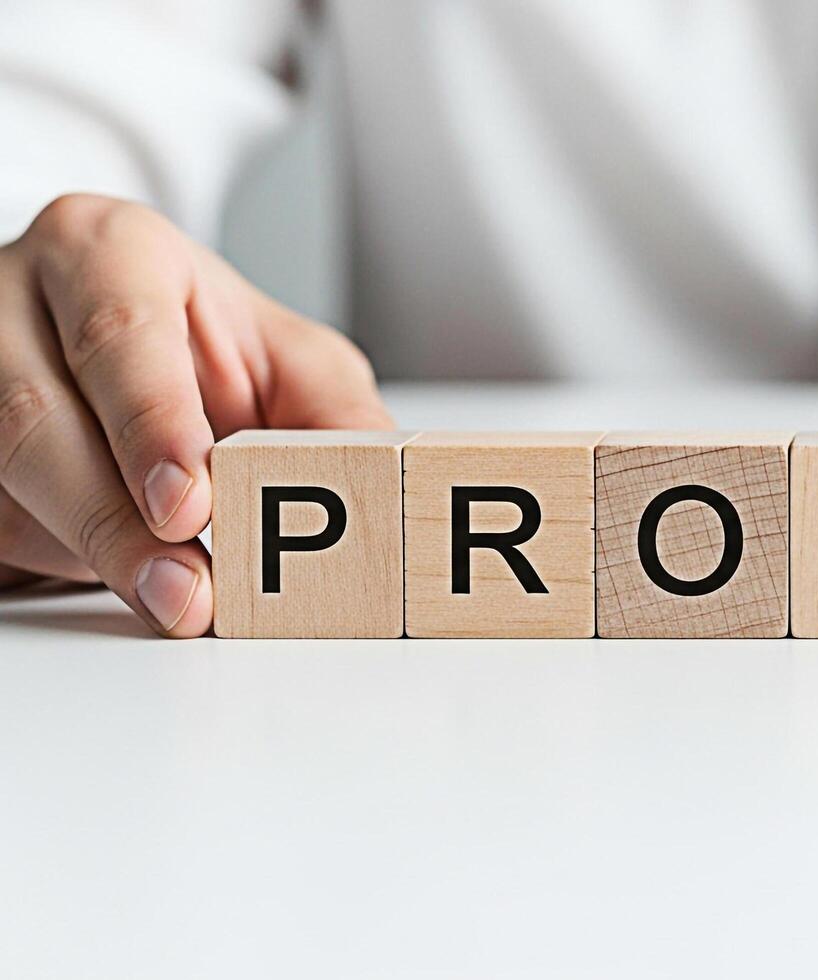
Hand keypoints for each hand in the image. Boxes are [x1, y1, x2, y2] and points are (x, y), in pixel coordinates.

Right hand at [0, 195, 389, 635]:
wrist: (124, 344)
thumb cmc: (210, 350)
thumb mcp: (295, 361)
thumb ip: (338, 417)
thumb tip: (379, 487)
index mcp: (108, 250)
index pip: (119, 333)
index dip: (151, 425)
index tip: (190, 503)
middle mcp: (18, 297)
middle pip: (37, 415)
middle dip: (114, 519)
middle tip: (184, 587)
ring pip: (4, 476)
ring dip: (87, 551)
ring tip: (170, 596)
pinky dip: (55, 557)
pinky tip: (115, 571)